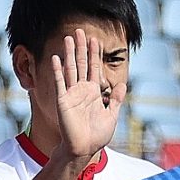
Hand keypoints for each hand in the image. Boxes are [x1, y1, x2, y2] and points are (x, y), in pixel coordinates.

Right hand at [43, 28, 116, 166]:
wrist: (84, 149)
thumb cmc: (97, 136)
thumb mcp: (112, 115)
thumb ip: (116, 99)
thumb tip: (123, 83)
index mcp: (94, 92)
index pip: (94, 68)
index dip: (95, 53)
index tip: (95, 39)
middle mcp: (82, 90)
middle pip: (82, 63)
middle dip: (81, 47)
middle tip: (79, 31)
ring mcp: (71, 94)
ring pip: (71, 69)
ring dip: (70, 53)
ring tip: (68, 38)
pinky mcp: (63, 101)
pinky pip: (60, 83)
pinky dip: (58, 70)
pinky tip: (56, 58)